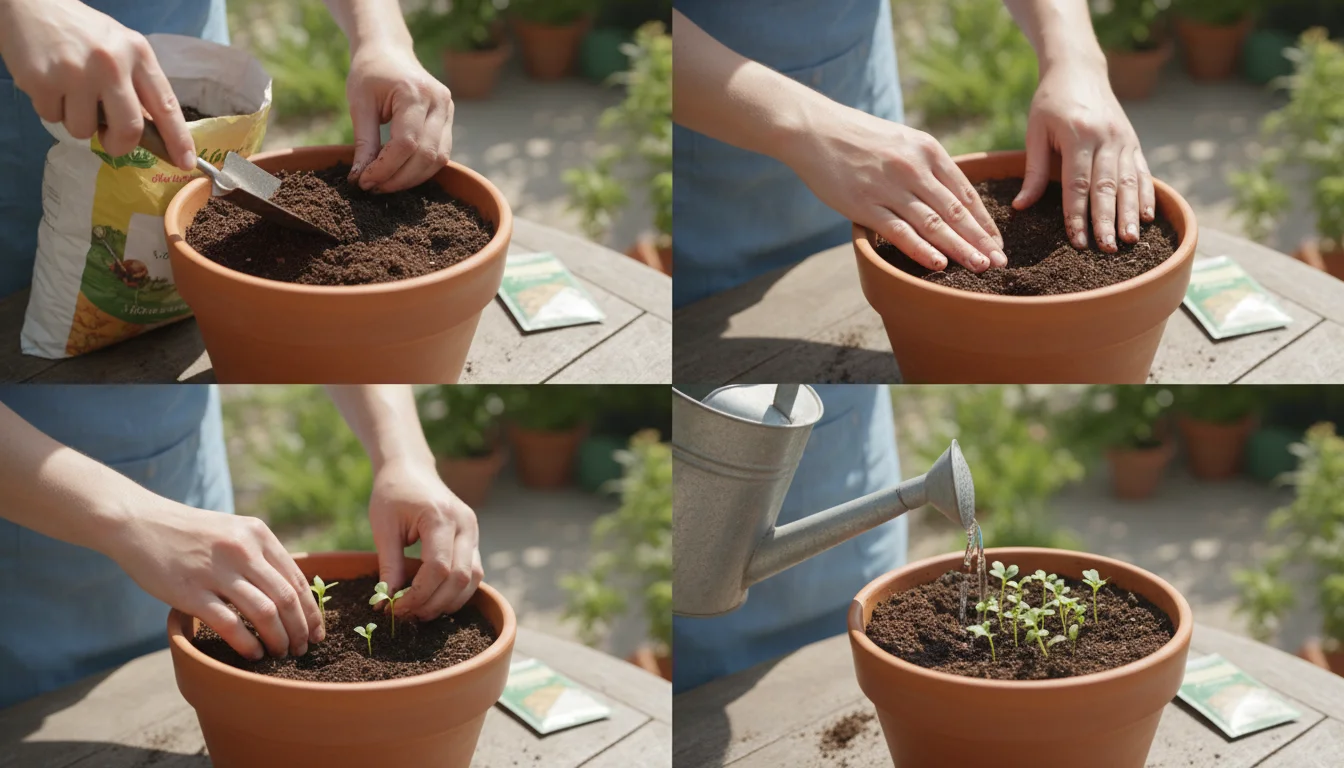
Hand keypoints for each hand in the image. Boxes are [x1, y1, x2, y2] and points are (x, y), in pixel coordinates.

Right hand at [0, 0, 195, 168]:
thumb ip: (136, 84)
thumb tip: (150, 129)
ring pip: (85, 130)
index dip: (177, 138)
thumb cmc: (81, 32)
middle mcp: (112, 63)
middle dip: (120, 144)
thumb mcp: (120, 48)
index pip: (165, 104)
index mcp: (138, 53)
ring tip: (69, 92)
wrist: (30, 4)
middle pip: (129, 129)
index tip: (185, 162)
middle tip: (111, 140)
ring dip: (77, 121)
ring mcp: (76, 73)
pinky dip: (51, 109)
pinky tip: (49, 83)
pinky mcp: (43, 81)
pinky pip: (53, 118)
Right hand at [106, 502, 322, 659]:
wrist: (140, 523)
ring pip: (265, 612)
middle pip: (286, 599)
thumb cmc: (190, 533)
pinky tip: (254, 654)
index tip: (318, 632)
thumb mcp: (233, 531)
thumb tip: (291, 593)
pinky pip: (230, 624)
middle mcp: (243, 550)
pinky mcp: (190, 592)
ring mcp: (216, 571)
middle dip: (300, 630)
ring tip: (281, 654)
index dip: (311, 611)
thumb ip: (260, 555)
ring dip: (279, 639)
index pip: (297, 580)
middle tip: (302, 650)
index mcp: (258, 534)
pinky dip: (248, 643)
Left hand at [346, 42, 454, 192]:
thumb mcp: (360, 104)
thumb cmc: (370, 73)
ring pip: (438, 159)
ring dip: (412, 178)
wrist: (389, 50)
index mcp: (414, 93)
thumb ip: (364, 142)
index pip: (406, 143)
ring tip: (386, 184)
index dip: (385, 168)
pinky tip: (400, 173)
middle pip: (426, 155)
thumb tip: (360, 178)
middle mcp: (439, 101)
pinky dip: (422, 169)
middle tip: (374, 188)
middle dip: (399, 179)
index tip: (364, 181)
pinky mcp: (449, 118)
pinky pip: (441, 153)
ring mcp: (448, 109)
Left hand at [368, 457, 482, 621]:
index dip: (418, 595)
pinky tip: (435, 599)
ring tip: (421, 612)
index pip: (438, 568)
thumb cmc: (393, 494)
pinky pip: (474, 572)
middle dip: (434, 603)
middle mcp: (465, 524)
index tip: (395, 608)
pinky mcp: (473, 538)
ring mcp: (474, 531)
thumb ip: (389, 565)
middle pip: (460, 578)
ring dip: (449, 601)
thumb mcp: (384, 528)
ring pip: (473, 579)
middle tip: (408, 615)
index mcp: (440, 517)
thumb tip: (386, 602)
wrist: (411, 469)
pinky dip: (457, 591)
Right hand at [780, 104, 1004, 272]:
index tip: (998, 243)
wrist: (814, 129)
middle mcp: (914, 168)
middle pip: (956, 211)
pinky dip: (921, 250)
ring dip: (960, 249)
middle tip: (1000, 262)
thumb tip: (947, 196)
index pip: (966, 193)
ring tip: (981, 267)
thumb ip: (925, 165)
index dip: (985, 222)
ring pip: (934, 224)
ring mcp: (889, 187)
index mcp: (928, 150)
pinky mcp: (865, 205)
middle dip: (981, 240)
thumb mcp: (901, 140)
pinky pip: (899, 232)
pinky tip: (940, 264)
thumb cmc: (858, 136)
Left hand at [1015, 61, 1153, 252]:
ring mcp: (1124, 140)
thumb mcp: (1035, 131)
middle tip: (1106, 249)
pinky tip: (1146, 218)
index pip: (1077, 184)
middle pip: (1107, 187)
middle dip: (1107, 221)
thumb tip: (1022, 207)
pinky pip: (1142, 173)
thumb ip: (1034, 171)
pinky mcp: (1133, 142)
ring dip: (1130, 214)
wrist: (1080, 69)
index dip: (1078, 215)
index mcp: (1078, 135)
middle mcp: (1106, 138)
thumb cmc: (1050, 102)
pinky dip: (1145, 196)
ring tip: (1129, 242)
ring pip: (1129, 183)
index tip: (1077, 241)